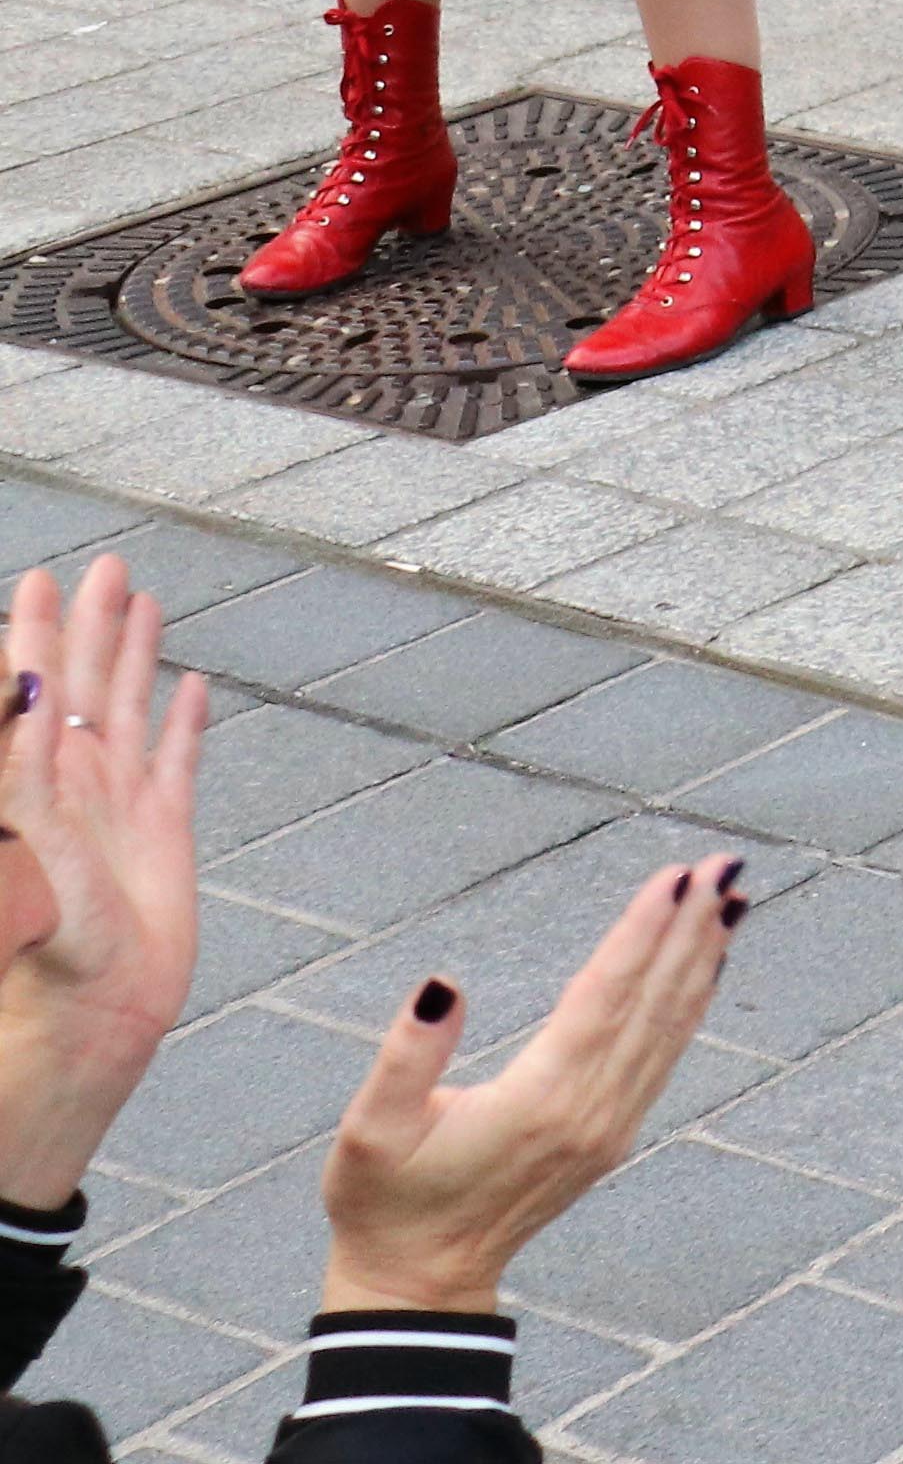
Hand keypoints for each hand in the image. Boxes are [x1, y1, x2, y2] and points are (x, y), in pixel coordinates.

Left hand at [0, 558, 209, 1211]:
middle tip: (95, 569)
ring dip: (131, 655)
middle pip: (78, 688)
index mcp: (38, 786)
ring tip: (139, 600)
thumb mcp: (24, 871)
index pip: (27, 696)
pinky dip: (184, 722)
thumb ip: (23, 792)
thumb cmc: (42, 964)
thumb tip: (20, 707)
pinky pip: (176, 762)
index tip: (36, 585)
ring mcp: (120, 808)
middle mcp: (75, 787)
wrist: (89, 1025)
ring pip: (126, 710)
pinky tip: (190, 687)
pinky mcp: (163, 836)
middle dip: (84, 627)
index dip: (30, 640)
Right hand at [317, 854, 742, 1317]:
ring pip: (669, 1027)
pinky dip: (689, 1005)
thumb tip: (443, 984)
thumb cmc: (383, 1202)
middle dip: (690, 927)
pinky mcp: (612, 1138)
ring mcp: (610, 1128)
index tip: (677, 876)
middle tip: (725, 861)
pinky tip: (704, 967)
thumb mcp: (369, 1131)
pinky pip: (663, 1057)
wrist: (418, 1282)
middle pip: (653, 1002)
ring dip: (701, 959)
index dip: (642, 931)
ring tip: (731, 898)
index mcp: (539, 1101)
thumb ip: (406, 1056)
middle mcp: (591, 1112)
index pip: (605, 996)